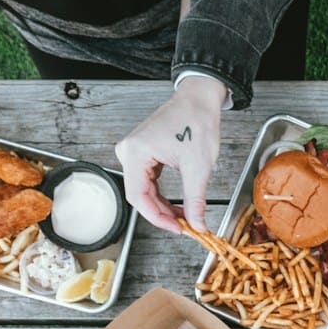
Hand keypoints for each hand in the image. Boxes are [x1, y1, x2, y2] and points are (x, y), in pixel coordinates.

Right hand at [113, 76, 225, 233]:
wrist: (199, 100)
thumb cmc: (197, 122)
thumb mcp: (198, 167)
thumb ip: (195, 200)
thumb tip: (196, 224)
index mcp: (135, 153)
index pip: (138, 197)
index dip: (158, 218)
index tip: (178, 229)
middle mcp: (128, 152)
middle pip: (139, 195)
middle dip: (162, 214)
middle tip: (185, 226)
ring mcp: (133, 152)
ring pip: (144, 190)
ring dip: (163, 206)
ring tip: (184, 217)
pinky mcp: (142, 153)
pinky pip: (148, 181)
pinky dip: (162, 195)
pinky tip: (177, 204)